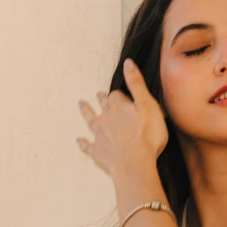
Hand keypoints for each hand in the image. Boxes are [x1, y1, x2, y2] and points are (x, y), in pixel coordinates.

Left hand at [76, 59, 168, 175]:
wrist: (134, 164)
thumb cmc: (147, 135)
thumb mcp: (147, 104)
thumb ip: (136, 83)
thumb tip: (127, 62)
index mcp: (118, 106)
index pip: (116, 95)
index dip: (120, 95)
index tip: (121, 94)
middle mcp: (106, 118)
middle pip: (103, 105)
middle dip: (102, 99)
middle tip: (99, 94)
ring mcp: (100, 135)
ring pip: (91, 121)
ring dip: (86, 113)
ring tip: (80, 105)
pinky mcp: (98, 152)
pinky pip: (88, 146)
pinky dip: (83, 143)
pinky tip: (79, 141)